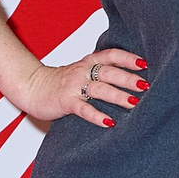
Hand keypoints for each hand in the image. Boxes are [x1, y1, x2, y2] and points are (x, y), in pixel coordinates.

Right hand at [18, 45, 147, 128]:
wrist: (32, 87)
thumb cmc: (61, 82)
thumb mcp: (82, 71)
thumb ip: (101, 72)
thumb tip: (131, 78)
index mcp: (88, 62)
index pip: (111, 55)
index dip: (128, 58)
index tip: (144, 64)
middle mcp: (83, 71)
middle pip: (108, 72)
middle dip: (128, 78)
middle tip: (146, 86)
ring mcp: (74, 87)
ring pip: (99, 89)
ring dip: (117, 96)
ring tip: (134, 103)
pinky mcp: (66, 102)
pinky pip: (83, 109)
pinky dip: (97, 116)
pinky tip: (109, 122)